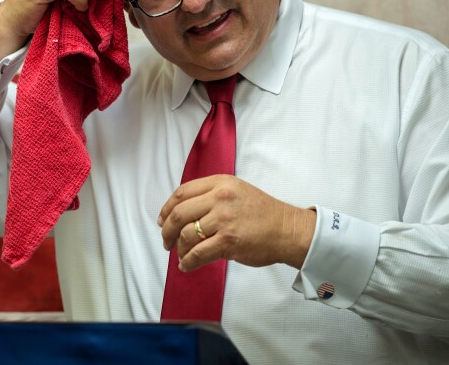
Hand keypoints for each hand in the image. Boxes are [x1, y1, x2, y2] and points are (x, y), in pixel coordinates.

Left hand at [157, 175, 315, 271]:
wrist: (287, 229)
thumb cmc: (262, 213)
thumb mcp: (235, 190)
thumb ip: (210, 195)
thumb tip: (181, 213)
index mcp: (220, 183)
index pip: (182, 193)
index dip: (166, 208)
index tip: (162, 220)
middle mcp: (220, 198)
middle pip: (179, 213)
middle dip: (167, 230)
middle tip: (166, 241)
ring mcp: (224, 219)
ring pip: (186, 234)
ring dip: (178, 248)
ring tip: (180, 255)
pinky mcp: (228, 241)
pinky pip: (198, 253)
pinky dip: (188, 262)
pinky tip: (187, 265)